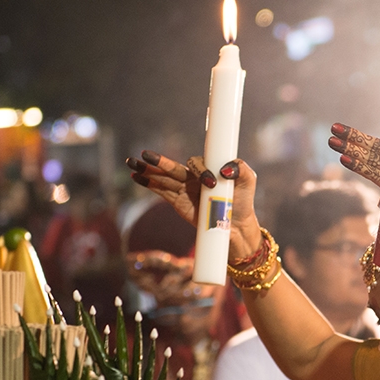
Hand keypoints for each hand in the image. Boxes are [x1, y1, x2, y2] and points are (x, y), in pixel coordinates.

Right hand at [126, 152, 261, 259]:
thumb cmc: (242, 200)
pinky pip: (161, 190)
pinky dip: (149, 183)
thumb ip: (241, 169)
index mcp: (208, 168)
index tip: (211, 183)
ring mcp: (184, 189)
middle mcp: (193, 176)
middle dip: (159, 162)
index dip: (201, 169)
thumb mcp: (249, 181)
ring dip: (147, 171)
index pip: (198, 163)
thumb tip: (224, 170)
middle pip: (173, 167)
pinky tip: (136, 177)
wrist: (235, 225)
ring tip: (131, 163)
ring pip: (163, 178)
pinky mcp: (178, 202)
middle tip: (144, 155)